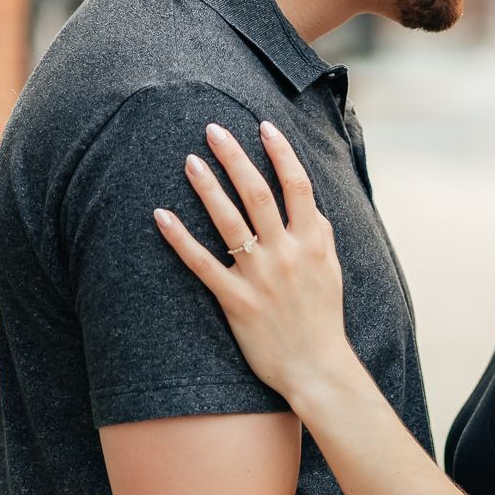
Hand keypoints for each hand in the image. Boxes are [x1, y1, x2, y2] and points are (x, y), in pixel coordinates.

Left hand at [154, 120, 350, 403]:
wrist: (317, 368)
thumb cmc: (324, 317)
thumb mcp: (332, 268)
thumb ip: (319, 233)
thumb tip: (306, 202)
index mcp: (313, 241)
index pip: (297, 185)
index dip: (280, 152)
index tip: (263, 126)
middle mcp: (286, 253)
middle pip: (257, 193)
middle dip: (235, 158)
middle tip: (213, 130)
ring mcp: (260, 276)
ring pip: (229, 222)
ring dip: (208, 187)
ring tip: (190, 160)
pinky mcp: (236, 301)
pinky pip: (203, 264)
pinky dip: (181, 238)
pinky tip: (162, 216)